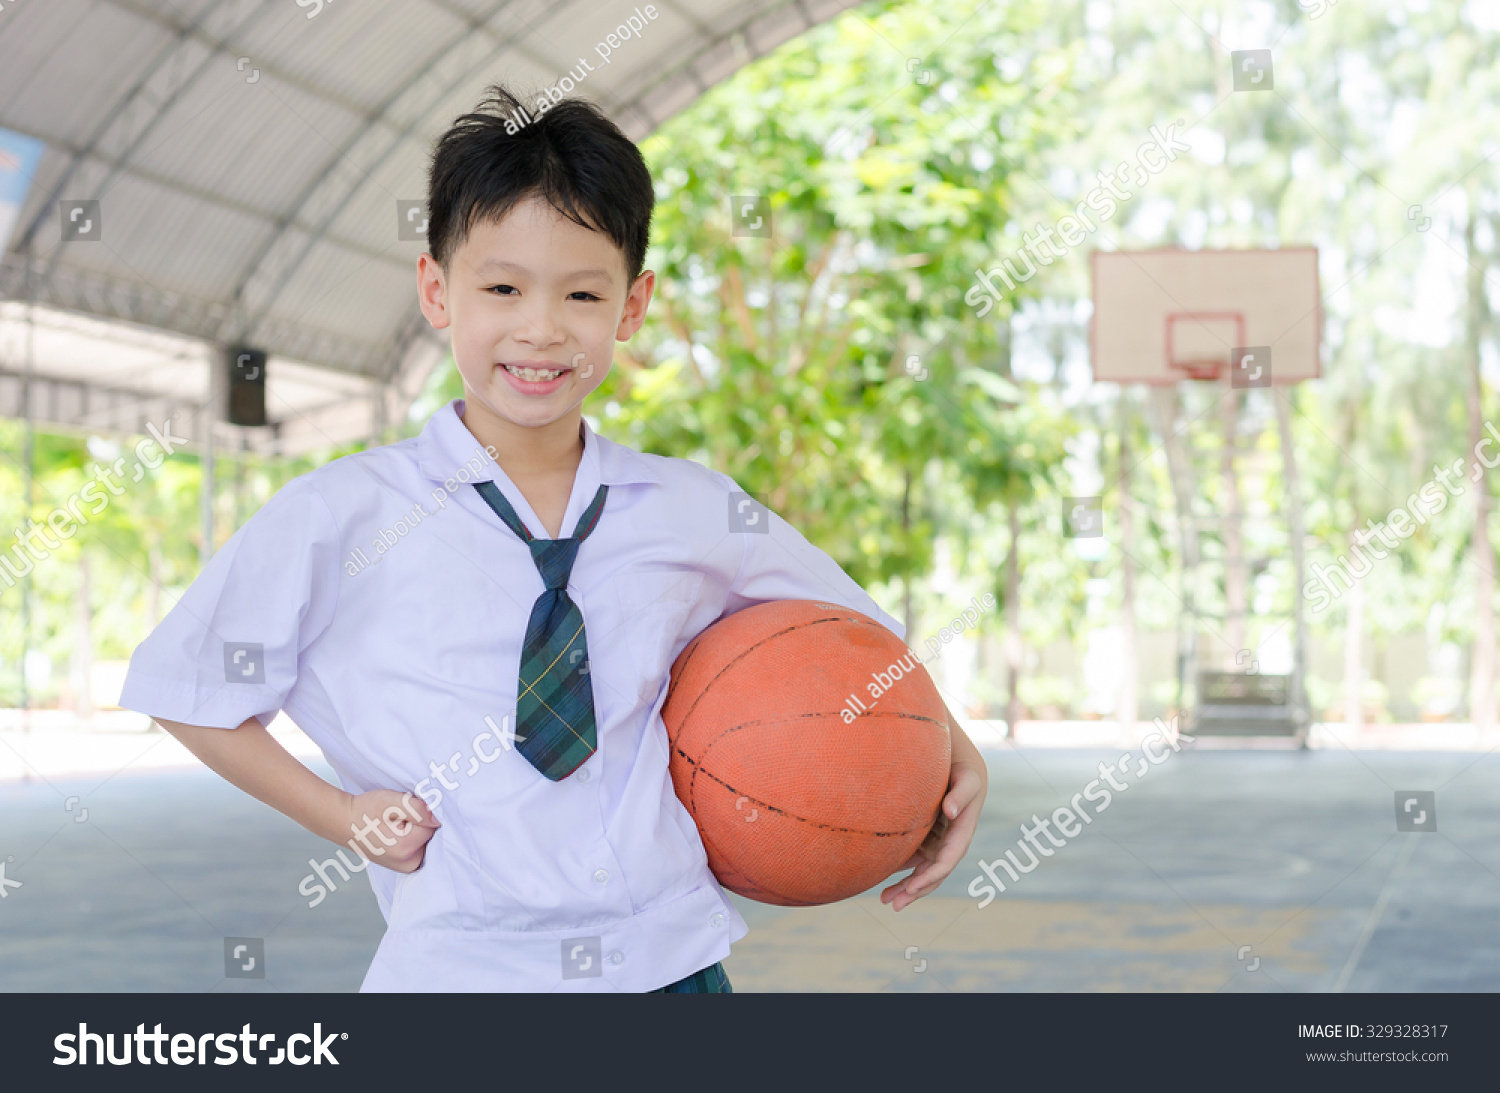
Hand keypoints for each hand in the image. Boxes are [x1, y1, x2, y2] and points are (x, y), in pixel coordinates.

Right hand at [338, 789, 440, 873]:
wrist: (345, 822)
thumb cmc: (366, 810)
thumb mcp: (394, 802)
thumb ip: (419, 810)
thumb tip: (438, 819)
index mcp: (406, 849)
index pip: (432, 826)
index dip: (420, 813)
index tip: (401, 812)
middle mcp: (408, 864)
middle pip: (430, 836)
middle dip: (419, 824)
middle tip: (396, 819)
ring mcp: (406, 867)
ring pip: (425, 841)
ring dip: (416, 831)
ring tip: (394, 826)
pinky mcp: (405, 866)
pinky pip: (419, 848)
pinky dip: (413, 838)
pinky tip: (397, 832)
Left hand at [880, 759, 985, 911]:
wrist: (959, 765)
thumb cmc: (963, 771)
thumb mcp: (966, 779)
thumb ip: (960, 794)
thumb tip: (950, 811)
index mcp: (961, 834)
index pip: (946, 862)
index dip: (930, 877)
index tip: (912, 888)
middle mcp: (950, 843)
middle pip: (933, 874)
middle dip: (914, 891)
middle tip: (892, 904)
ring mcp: (939, 842)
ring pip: (922, 871)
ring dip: (906, 887)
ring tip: (883, 899)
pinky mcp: (927, 838)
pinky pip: (914, 860)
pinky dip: (901, 871)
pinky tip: (883, 880)